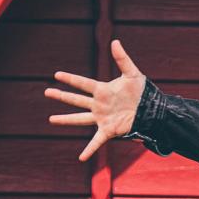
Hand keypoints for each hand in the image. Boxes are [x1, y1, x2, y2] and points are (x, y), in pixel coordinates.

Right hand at [43, 39, 147, 160]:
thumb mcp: (133, 73)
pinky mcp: (109, 130)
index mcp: (103, 90)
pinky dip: (89, 150)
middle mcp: (99, 104)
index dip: (70, 79)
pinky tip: (81, 158)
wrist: (152, 110)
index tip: (56, 74)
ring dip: (65, 119)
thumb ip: (122, 58)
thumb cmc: (143, 91)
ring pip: (79, 119)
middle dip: (61, 96)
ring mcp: (102, 118)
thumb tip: (114, 41)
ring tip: (51, 119)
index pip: (83, 83)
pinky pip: (96, 141)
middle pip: (76, 99)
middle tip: (46, 91)